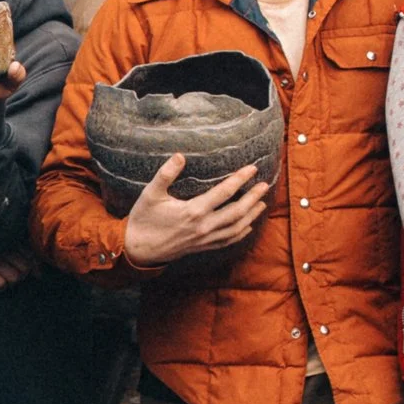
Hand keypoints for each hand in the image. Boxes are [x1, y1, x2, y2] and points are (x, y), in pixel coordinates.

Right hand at [121, 156, 268, 266]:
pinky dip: (241, 233)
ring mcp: (204, 239)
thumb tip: (180, 155)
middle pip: (237, 211)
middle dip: (253, 197)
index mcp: (193, 211)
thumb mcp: (150, 193)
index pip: (224, 193)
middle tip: (265, 185)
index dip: (240, 179)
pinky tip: (248, 226)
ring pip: (236, 228)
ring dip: (251, 215)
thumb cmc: (144, 219)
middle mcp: (203, 226)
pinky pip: (228, 241)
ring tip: (262, 203)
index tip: (252, 168)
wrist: (138, 248)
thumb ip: (166, 174)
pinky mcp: (202, 247)